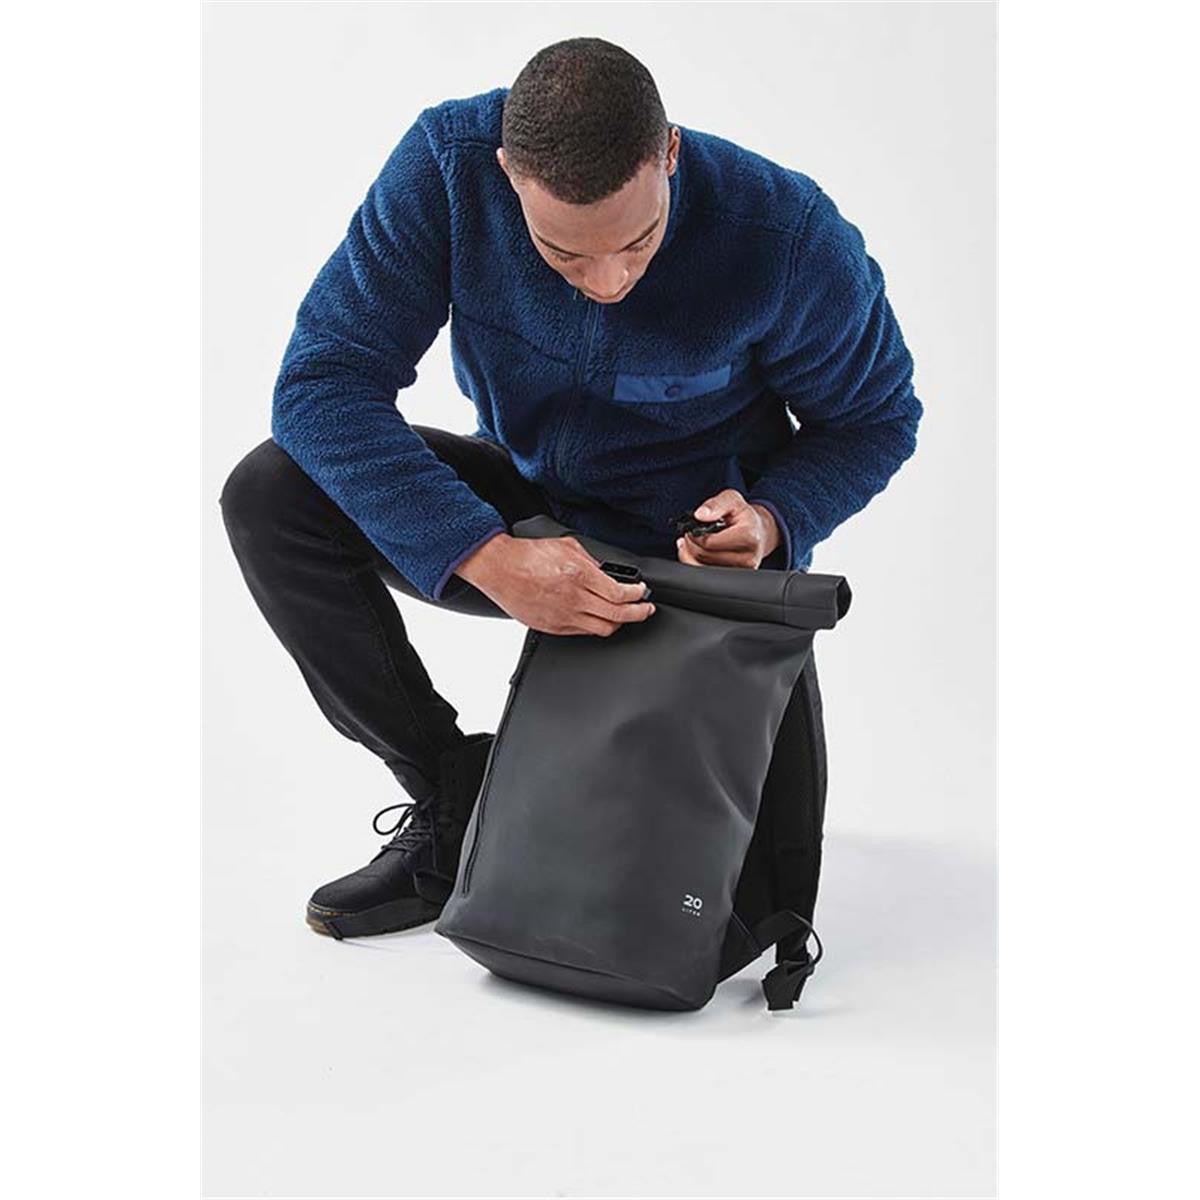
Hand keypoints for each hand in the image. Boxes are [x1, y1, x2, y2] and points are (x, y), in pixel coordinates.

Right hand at [455, 532, 655, 635]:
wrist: (500, 568)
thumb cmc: (528, 555)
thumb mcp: (567, 545)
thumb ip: (591, 560)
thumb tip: (606, 573)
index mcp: (579, 576)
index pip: (621, 594)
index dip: (638, 596)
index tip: (642, 593)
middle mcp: (574, 599)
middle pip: (618, 616)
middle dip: (639, 614)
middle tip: (646, 610)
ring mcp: (563, 616)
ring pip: (603, 629)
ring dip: (619, 623)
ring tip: (625, 616)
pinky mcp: (553, 627)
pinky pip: (583, 632)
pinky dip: (596, 626)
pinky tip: (599, 619)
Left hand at [676, 489, 779, 568]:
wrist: (758, 531)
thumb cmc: (743, 516)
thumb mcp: (732, 499)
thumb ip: (716, 504)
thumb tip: (700, 514)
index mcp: (749, 536)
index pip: (710, 543)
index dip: (695, 535)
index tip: (691, 529)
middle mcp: (748, 557)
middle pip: (705, 557)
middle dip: (691, 545)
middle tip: (689, 535)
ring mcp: (742, 571)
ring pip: (703, 569)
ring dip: (691, 556)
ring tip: (692, 544)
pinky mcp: (735, 578)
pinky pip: (708, 576)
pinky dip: (696, 565)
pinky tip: (695, 554)